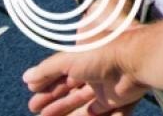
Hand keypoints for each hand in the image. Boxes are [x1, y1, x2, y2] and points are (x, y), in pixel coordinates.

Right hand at [24, 36, 146, 115]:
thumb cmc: (103, 53)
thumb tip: (26, 77)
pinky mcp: (111, 98)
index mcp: (84, 56)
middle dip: (50, 97)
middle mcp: (93, 69)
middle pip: (67, 87)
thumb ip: (48, 68)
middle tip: (32, 107)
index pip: (60, 69)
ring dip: (61, 108)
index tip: (30, 89)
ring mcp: (102, 84)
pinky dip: (81, 115)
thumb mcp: (70, 58)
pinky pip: (94, 111)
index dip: (45, 79)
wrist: (135, 61)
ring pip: (77, 100)